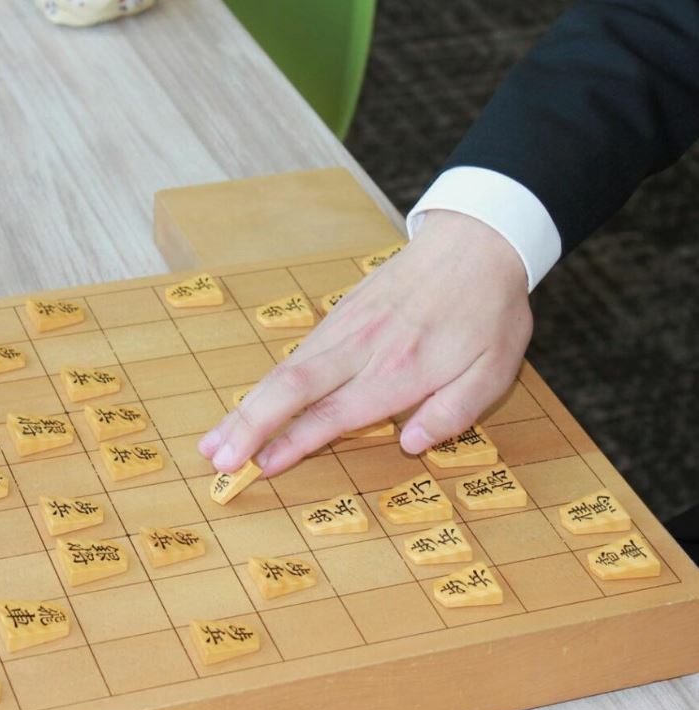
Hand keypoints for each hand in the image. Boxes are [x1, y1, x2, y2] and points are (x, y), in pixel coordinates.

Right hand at [198, 210, 532, 475]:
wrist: (476, 241)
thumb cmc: (489, 311)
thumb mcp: (493, 370)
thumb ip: (452, 413)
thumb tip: (408, 445)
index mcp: (399, 372)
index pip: (331, 415)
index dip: (291, 444)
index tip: (259, 468)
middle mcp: (361, 349)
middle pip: (287, 389)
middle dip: (246, 426)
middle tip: (214, 457)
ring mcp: (346, 327)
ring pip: (282, 370)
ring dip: (246, 406)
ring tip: (216, 436)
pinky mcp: (342, 312)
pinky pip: (297, 353)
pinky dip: (268, 382)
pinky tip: (254, 401)